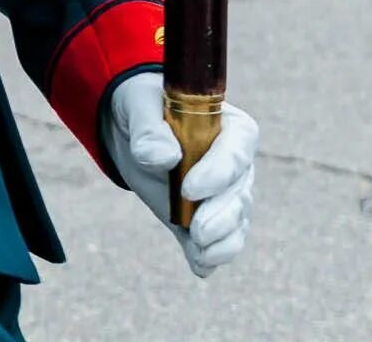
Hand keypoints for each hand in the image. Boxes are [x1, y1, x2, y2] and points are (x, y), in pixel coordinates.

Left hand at [104, 74, 256, 276]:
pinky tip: (200, 267)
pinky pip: (216, 243)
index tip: (189, 189)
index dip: (218, 174)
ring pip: (234, 223)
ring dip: (221, 241)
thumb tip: (163, 157)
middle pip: (239, 195)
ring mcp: (225, 196)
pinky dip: (209, 258)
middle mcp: (236, 167)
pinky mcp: (205, 219)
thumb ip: (149, 128)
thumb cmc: (143, 106)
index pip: (236, 154)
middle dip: (220, 217)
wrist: (131, 129)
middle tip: (195, 230)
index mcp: (231, 130)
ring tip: (200, 250)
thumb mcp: (139, 104)